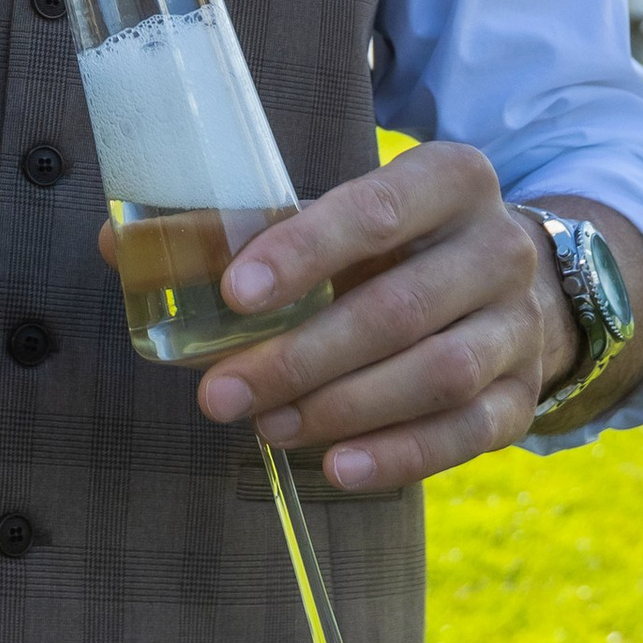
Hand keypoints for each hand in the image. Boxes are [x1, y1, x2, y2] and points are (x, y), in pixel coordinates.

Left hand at [186, 143, 573, 490]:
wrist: (510, 280)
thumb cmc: (393, 244)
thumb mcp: (333, 216)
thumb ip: (235, 229)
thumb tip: (117, 242)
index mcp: (450, 178)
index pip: (377, 211)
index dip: (304, 251)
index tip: (234, 294)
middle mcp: (497, 248)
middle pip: (398, 308)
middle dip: (301, 356)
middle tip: (221, 393)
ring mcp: (519, 326)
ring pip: (436, 374)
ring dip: (342, 408)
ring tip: (267, 427)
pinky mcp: (524, 395)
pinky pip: (468, 433)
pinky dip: (400, 453)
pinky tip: (335, 464)